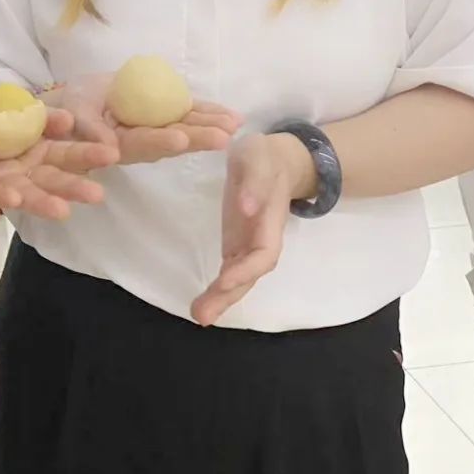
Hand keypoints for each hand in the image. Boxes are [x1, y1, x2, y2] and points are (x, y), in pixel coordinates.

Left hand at [0, 110, 120, 220]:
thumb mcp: (16, 109)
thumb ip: (43, 118)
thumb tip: (68, 122)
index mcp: (38, 147)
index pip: (67, 153)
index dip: (87, 154)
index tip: (111, 155)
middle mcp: (23, 167)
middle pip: (51, 176)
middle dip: (72, 185)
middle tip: (98, 195)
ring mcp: (0, 176)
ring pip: (26, 190)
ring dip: (43, 200)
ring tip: (64, 211)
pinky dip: (1, 195)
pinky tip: (13, 201)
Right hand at [49, 74, 240, 164]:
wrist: (76, 101)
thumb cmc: (70, 110)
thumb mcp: (74, 114)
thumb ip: (90, 129)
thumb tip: (108, 149)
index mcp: (121, 144)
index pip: (143, 143)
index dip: (161, 140)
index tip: (180, 138)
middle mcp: (143, 141)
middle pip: (172, 140)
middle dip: (198, 137)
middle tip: (223, 136)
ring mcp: (156, 128)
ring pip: (186, 128)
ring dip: (211, 127)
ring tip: (235, 124)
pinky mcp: (164, 114)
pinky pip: (188, 113)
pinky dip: (209, 113)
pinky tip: (231, 116)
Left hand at [190, 132, 312, 326]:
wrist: (274, 160)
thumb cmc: (265, 158)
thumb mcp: (259, 158)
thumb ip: (254, 182)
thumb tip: (246, 207)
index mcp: (269, 221)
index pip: (263, 253)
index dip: (246, 270)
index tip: (225, 281)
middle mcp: (261, 240)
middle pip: (250, 276)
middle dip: (229, 296)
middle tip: (202, 315)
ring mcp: (248, 245)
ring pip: (238, 279)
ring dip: (220, 299)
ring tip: (198, 315)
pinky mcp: (236, 244)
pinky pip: (229, 273)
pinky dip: (217, 290)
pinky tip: (201, 305)